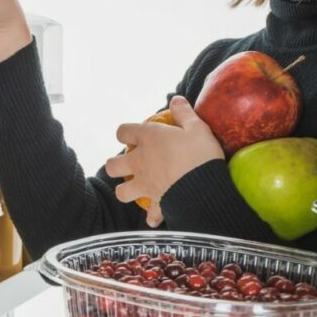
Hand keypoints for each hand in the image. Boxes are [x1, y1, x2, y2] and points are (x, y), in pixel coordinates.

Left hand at [105, 98, 224, 227]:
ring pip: (121, 191)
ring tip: (136, 189)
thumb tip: (176, 99)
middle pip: (112, 165)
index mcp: (148, 139)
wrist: (204, 187)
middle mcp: (140, 162)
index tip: (134, 135)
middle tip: (130, 164)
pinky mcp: (155, 203)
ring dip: (126, 190)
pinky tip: (156, 217)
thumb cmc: (200, 153)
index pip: (123, 131)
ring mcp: (144, 184)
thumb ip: (184, 113)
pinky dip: (152, 216)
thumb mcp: (197, 127)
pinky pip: (150, 214)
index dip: (125, 132)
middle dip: (116, 165)